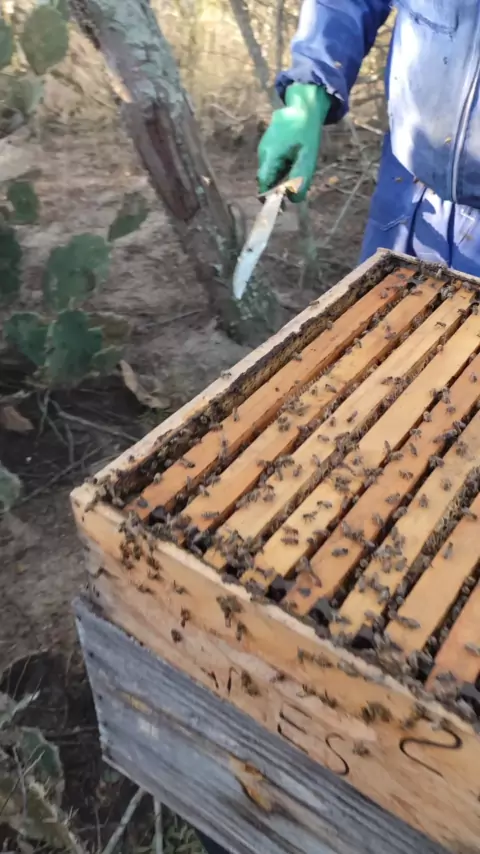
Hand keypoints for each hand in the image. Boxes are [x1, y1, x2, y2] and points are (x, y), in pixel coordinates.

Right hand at [257, 83, 331, 202]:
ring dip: (281, 176)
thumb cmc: (306, 130)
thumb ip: (300, 178)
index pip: (263, 183)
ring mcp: (264, 148)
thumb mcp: (308, 156)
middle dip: (278, 187)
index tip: (282, 206)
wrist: (303, 104)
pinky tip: (293, 159)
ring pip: (270, 171)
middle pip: (266, 179)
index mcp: (270, 156)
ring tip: (297, 168)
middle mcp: (263, 153)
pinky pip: (272, 163)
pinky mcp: (268, 145)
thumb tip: (293, 200)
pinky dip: (281, 167)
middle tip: (296, 187)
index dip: (270, 197)